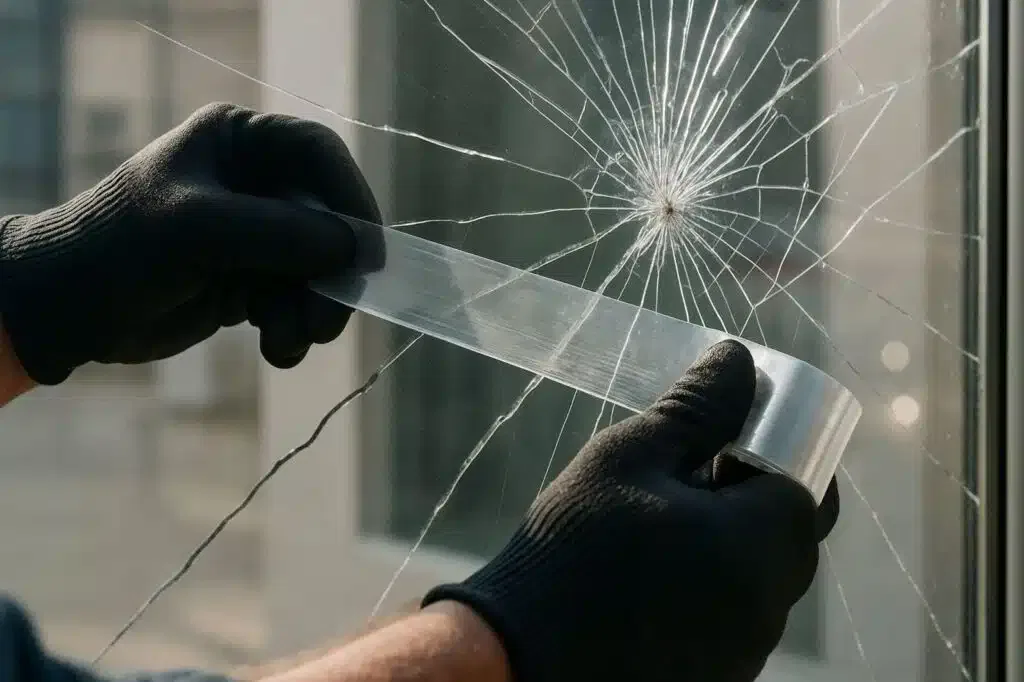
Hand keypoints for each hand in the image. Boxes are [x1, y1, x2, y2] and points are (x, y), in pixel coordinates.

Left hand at [0, 102, 380, 384]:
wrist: (68, 311)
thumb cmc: (121, 249)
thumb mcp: (201, 230)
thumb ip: (283, 233)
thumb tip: (357, 248)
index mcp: (238, 143)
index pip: (319, 155)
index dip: (352, 200)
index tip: (367, 255)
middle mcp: (253, 183)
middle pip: (328, 221)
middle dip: (330, 275)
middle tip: (328, 319)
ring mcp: (253, 235)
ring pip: (317, 270)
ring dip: (312, 311)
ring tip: (290, 341)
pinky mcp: (249, 280)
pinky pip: (296, 302)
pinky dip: (293, 329)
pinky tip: (275, 347)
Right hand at [423, 340, 839, 681]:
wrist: (521, 654)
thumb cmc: (574, 547)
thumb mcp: (629, 459)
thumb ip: (694, 409)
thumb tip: (736, 358)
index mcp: (762, 547)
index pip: (810, 485)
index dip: (776, 451)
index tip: (727, 438)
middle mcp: (769, 609)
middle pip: (788, 535)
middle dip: (751, 494)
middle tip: (689, 472)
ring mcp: (744, 652)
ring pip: (761, 578)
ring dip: (730, 540)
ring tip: (661, 522)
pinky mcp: (716, 676)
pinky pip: (731, 616)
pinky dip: (709, 584)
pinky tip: (651, 573)